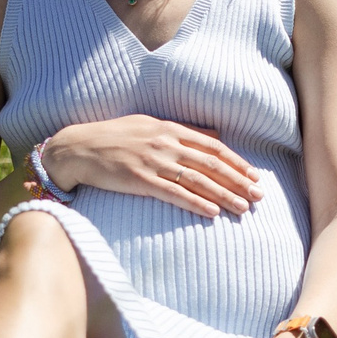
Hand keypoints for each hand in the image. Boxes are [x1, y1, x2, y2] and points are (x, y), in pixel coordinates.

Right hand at [42, 116, 265, 216]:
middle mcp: (166, 143)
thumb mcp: (149, 124)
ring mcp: (153, 162)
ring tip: (243, 208)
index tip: (254, 175)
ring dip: (224, 195)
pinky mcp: (140, 180)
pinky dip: (196, 203)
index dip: (237, 161)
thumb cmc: (113, 136)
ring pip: (198, 180)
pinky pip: (174, 193)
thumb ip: (181, 131)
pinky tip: (212, 212)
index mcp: (170, 128)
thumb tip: (213, 135)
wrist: (78, 148)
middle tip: (258, 196)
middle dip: (238, 181)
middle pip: (211, 164)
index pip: (213, 146)